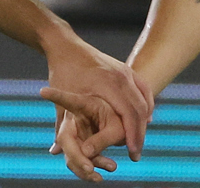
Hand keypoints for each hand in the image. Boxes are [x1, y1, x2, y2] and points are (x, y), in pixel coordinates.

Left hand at [39, 40, 152, 162]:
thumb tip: (53, 152)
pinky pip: (143, 89)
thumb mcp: (61, 100)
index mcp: (107, 83)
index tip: (132, 152)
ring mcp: (125, 71)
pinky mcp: (126, 69)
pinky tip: (145, 119)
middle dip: (140, 133)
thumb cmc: (62, 73)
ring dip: (144, 121)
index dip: (132, 133)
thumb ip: (61, 126)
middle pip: (140, 108)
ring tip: (138, 141)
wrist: (65, 46)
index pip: (128, 112)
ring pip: (144, 99)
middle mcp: (120, 76)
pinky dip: (146, 105)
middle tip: (135, 154)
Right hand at [43, 90, 125, 181]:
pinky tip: (103, 174)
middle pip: (65, 139)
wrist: (122, 127)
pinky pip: (78, 162)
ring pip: (70, 155)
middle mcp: (72, 120)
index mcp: (82, 105)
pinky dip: (89, 170)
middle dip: (77, 157)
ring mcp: (73, 135)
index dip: (55, 95)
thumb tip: (86, 155)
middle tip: (90, 169)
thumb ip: (102, 139)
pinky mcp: (77, 148)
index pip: (67, 99)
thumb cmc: (120, 121)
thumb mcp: (116, 128)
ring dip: (84, 167)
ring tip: (108, 169)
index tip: (43, 90)